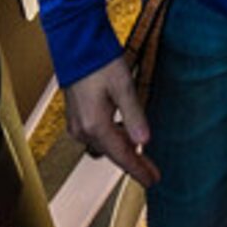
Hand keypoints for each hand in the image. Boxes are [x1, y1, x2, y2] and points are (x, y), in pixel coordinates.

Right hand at [66, 55, 157, 185]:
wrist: (74, 45)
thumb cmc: (99, 62)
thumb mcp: (124, 87)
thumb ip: (134, 116)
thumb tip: (145, 141)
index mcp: (95, 125)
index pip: (122, 156)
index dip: (139, 170)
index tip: (153, 180)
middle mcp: (83, 130)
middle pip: (112, 154)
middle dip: (132, 161)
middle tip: (152, 170)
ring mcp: (76, 125)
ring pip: (103, 146)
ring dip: (121, 149)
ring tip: (140, 150)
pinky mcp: (74, 117)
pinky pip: (95, 137)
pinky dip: (110, 138)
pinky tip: (122, 130)